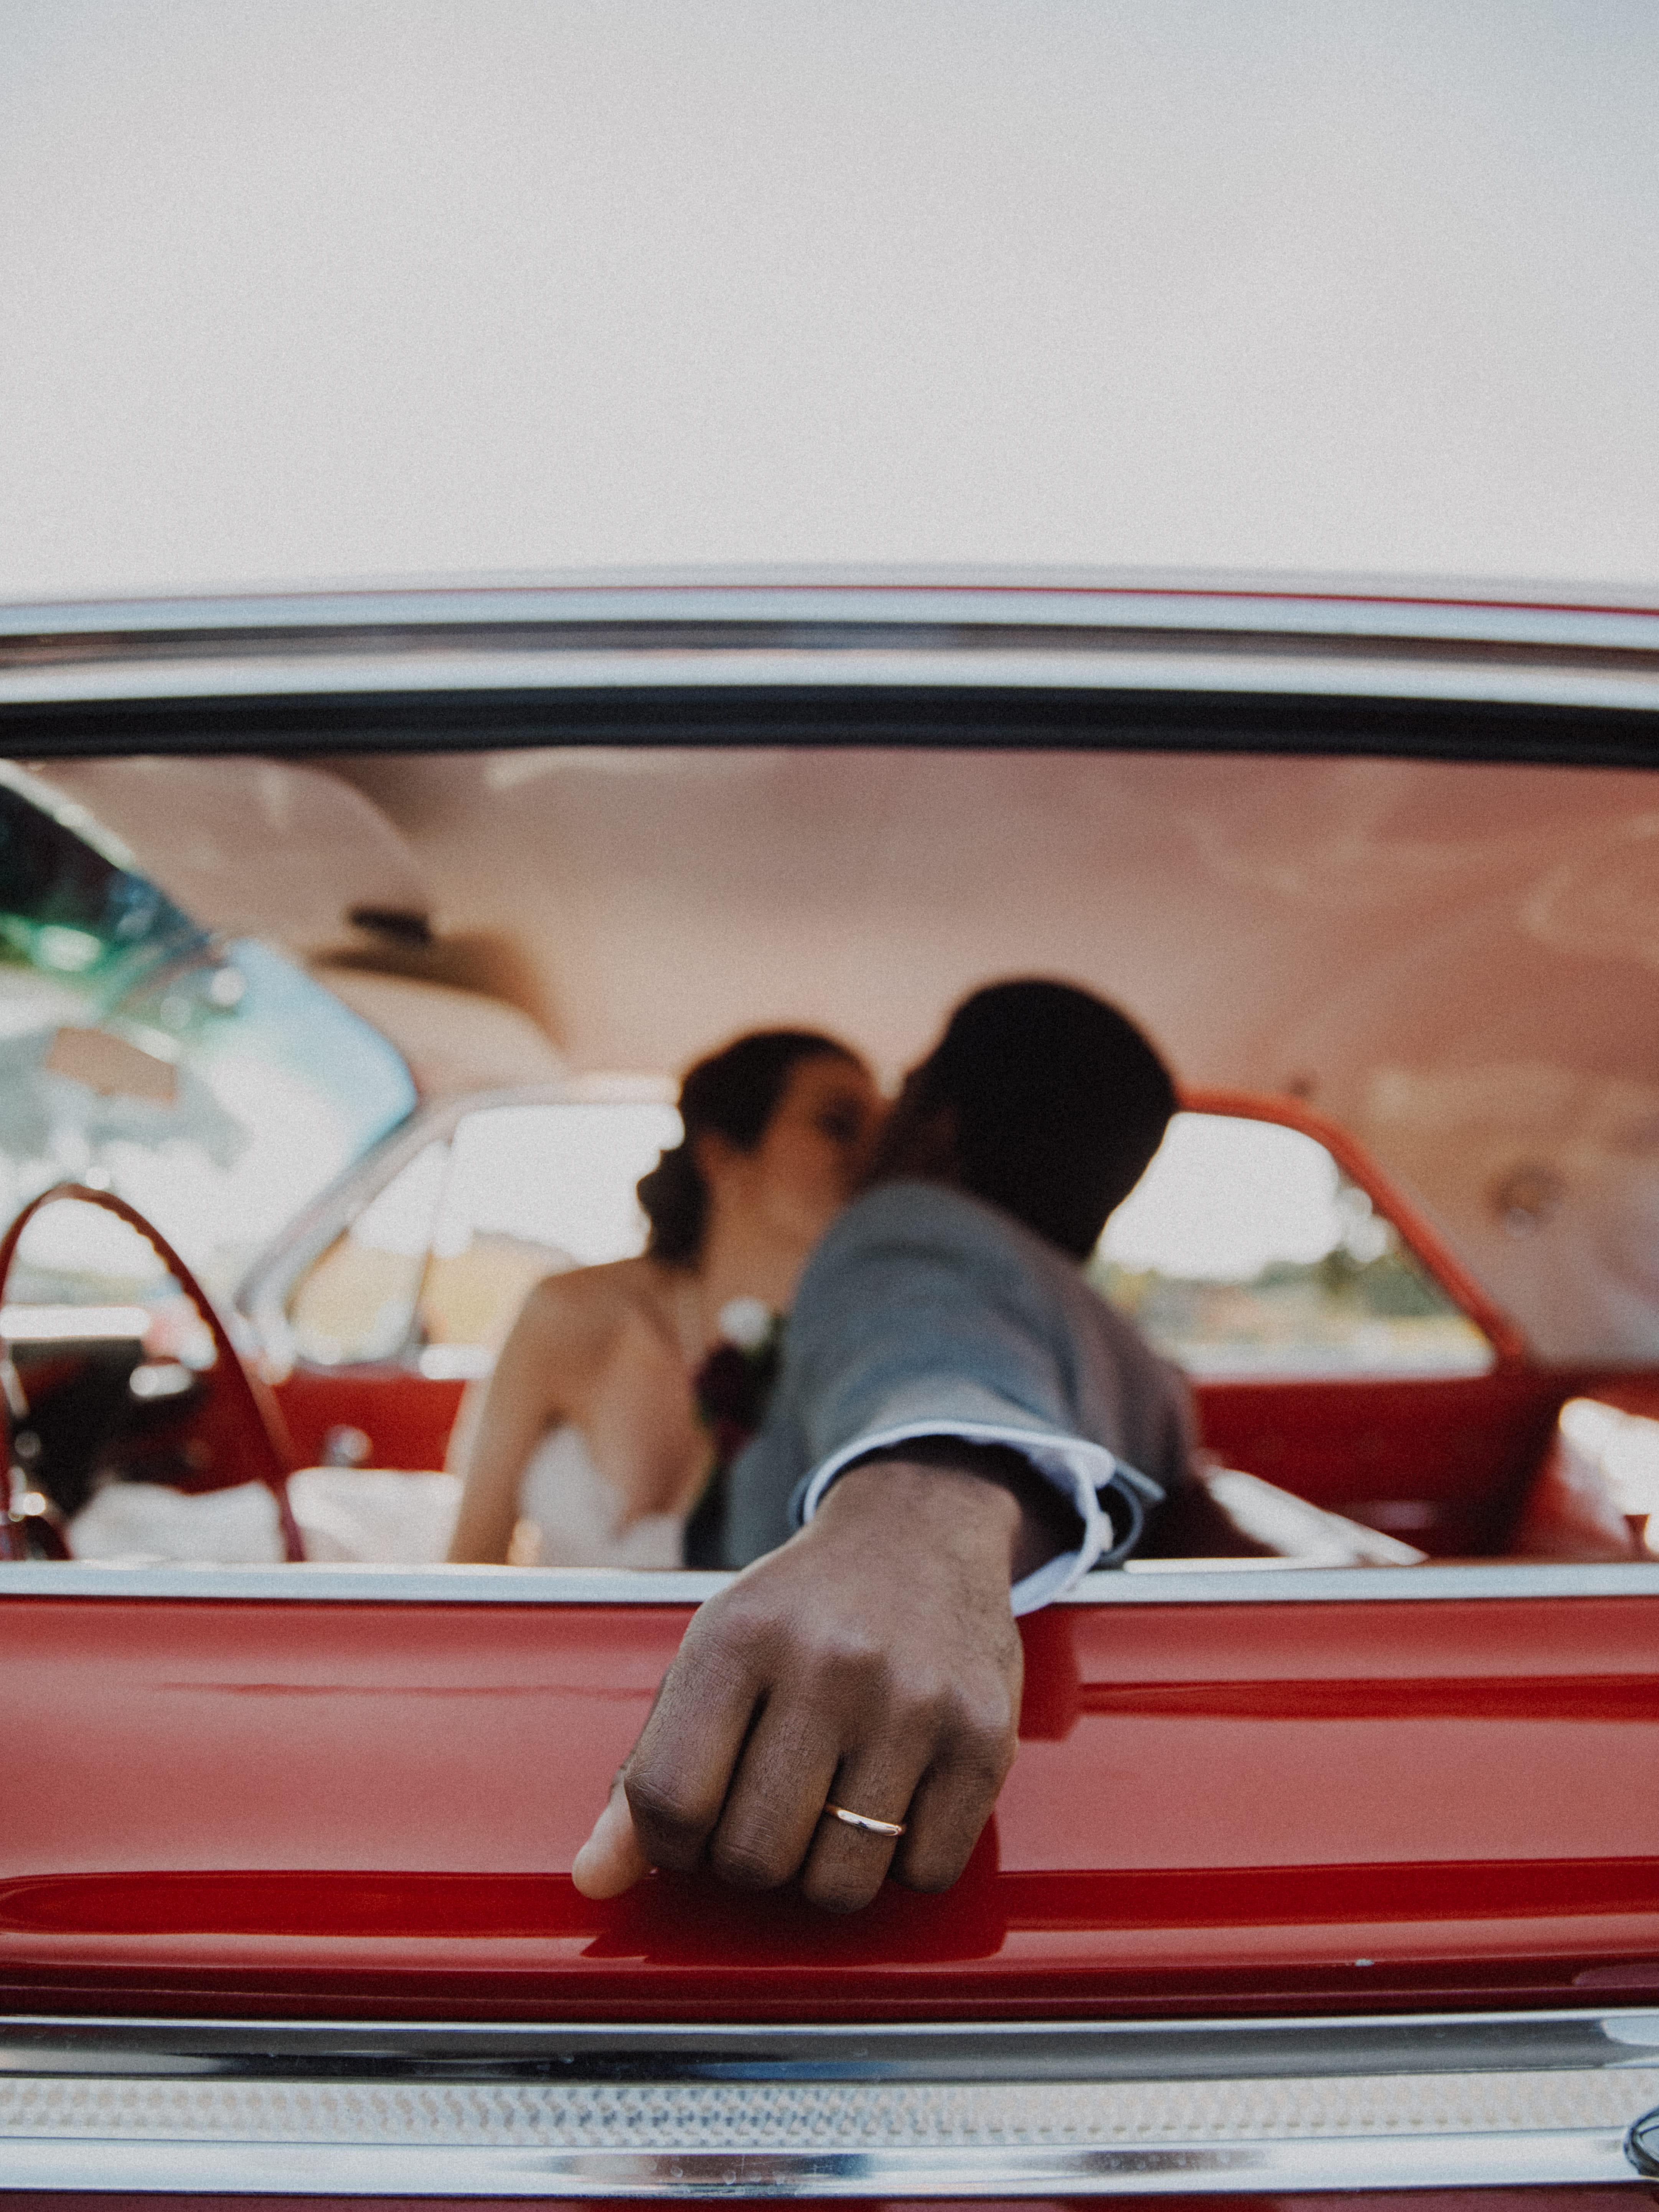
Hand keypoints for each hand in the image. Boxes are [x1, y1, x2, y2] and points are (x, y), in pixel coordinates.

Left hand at [572, 1458, 1030, 1912]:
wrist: (920, 1532)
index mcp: (739, 1636)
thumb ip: (646, 1770)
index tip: (690, 1829)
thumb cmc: (800, 1611)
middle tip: (769, 1812)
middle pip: (754, 1857)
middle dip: (750, 1859)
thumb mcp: (710, 1658)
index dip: (667, 1845)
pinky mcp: (983, 1736)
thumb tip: (594, 1881)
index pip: (669, 1800)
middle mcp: (828, 1663)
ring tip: (829, 1811)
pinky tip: (894, 1802)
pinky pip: (925, 1873)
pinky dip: (902, 1864)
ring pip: (840, 1883)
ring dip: (824, 1873)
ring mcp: (913, 1702)